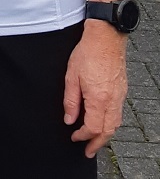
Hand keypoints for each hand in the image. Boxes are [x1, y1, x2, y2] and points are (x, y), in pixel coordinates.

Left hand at [64, 21, 127, 157]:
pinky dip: (111, 124)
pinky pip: (118, 115)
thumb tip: (69, 119)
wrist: (106, 39)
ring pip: (115, 124)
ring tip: (95, 142)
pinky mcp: (122, 91)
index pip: (92, 127)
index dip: (82, 136)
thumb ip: (70, 101)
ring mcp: (120, 97)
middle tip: (88, 152)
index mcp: (98, 99)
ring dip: (105, 135)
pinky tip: (103, 124)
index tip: (73, 137)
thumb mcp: (71, 77)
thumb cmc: (87, 54)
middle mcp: (112, 101)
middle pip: (107, 131)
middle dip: (97, 144)